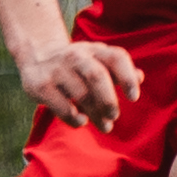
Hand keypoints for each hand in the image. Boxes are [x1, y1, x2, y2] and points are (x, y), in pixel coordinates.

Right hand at [15, 34, 146, 130]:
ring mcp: (57, 70)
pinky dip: (74, 118)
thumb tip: (140, 77)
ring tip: (105, 126)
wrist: (37, 54)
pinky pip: (62, 107)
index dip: (127, 77)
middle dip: (109, 100)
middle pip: (97, 76)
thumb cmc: (76, 63)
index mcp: (95, 50)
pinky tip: (81, 121)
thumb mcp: (97, 60)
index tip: (134, 98)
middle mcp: (76, 56)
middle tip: (114, 116)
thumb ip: (118, 70)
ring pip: (81, 95)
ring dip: (96, 115)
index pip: (116, 58)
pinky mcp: (41, 85)